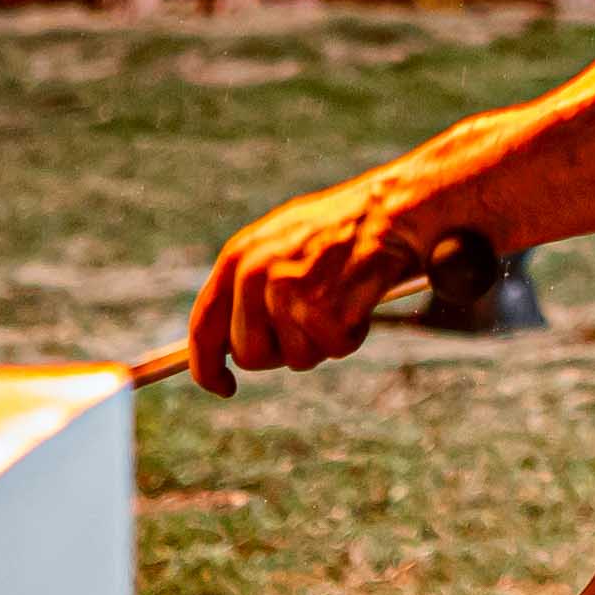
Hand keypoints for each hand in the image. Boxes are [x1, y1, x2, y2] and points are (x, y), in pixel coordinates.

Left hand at [189, 163, 441, 388]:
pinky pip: (334, 349)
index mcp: (237, 257)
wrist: (391, 207)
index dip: (207, 367)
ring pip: (295, 358)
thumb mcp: (277, 244)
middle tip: (312, 320)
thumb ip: (245, 288)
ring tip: (340, 298)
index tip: (222, 387)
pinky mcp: (324, 309)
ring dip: (322, 341)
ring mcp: (289, 292)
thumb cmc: (338, 229)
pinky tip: (359, 300)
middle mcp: (255, 275)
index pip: (203, 328)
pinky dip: (351, 334)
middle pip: (249, 355)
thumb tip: (222, 346)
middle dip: (281, 350)